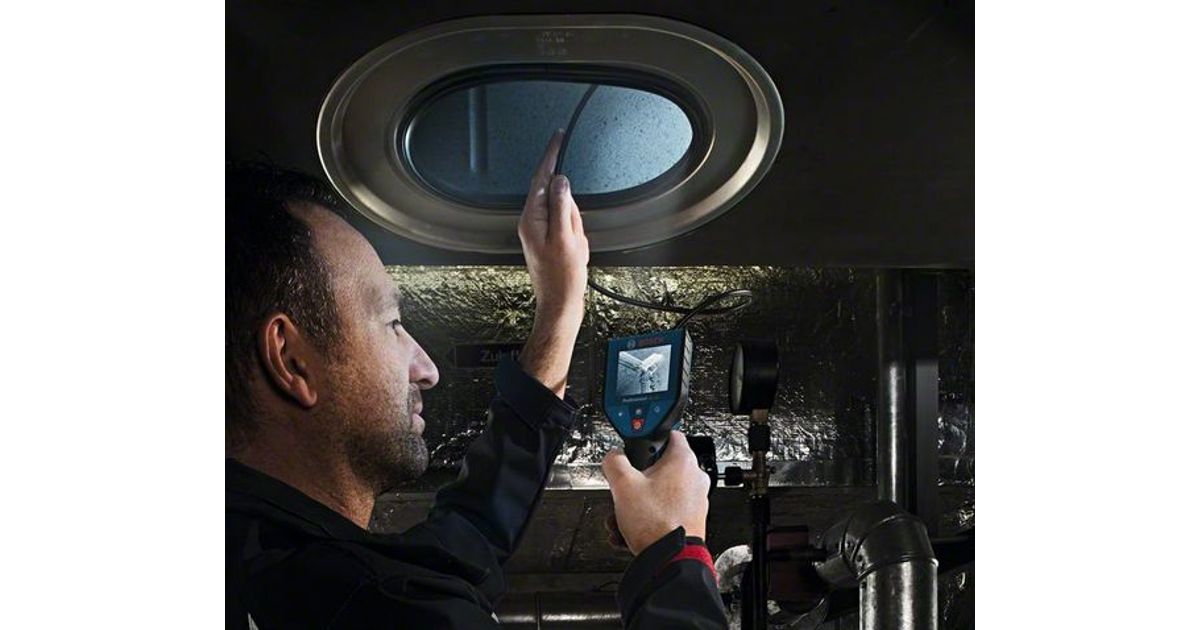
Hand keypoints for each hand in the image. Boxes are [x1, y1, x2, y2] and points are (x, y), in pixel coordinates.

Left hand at [518, 131, 589, 321]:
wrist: (560, 302)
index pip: (542, 177)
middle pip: (558, 196)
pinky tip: (574, 252)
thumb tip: (560, 180)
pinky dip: (576, 236)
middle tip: (575, 236)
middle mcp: (532, 221)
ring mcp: (540, 231)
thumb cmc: (562, 276)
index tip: (558, 136)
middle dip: (572, 212)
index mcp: (532, 218)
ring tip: (574, 249)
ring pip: (566, 212)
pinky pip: (567, 227)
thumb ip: (563, 206)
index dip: (551, 155)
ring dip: (575, 227)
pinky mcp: (548, 239)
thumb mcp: (567, 237)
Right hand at [602, 431, 710, 554]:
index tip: (640, 446)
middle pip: (659, 469)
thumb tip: (612, 456)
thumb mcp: (623, 485)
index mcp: (683, 461)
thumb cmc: (656, 523)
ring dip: (638, 504)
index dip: (650, 439)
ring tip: (622, 517)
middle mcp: (694, 478)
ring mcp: (695, 500)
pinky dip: (647, 518)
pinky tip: (630, 530)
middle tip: (625, 491)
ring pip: (659, 494)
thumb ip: (614, 462)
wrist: (669, 559)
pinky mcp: (690, 519)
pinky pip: (664, 512)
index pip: (670, 435)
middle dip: (636, 482)